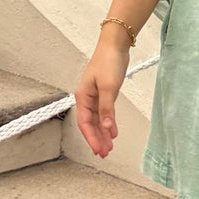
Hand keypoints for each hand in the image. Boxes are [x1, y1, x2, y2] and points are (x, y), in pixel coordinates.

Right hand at [75, 35, 129, 157]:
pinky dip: (108, 123)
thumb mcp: (108, 87)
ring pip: (97, 120)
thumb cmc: (108, 62)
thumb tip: (106, 128)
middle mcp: (86, 99)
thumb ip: (107, 109)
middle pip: (90, 124)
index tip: (98, 151)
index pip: (84, 123)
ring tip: (108, 147)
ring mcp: (95, 96)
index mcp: (83, 97)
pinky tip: (112, 131)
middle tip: (104, 153)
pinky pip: (104, 113)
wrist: (115, 45)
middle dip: (97, 139)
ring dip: (102, 133)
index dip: (91, 138)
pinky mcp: (104, 93)